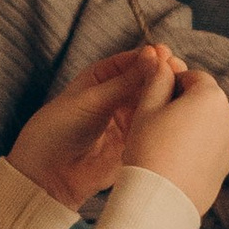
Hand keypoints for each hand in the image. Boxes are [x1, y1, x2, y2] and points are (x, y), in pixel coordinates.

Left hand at [7, 44, 182, 209]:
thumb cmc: (58, 129)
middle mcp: (116, 96)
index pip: (131, 62)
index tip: (165, 55)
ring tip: (179, 92)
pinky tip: (174, 115)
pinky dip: (165, 120)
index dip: (149, 58)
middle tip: (177, 71)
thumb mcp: (92, 99)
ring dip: (167, 96)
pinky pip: (154, 127)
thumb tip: (154, 56)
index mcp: (101, 78)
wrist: (49, 173)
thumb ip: (125, 81)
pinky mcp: (135, 141)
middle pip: (147, 81)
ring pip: (154, 103)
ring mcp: (128, 119)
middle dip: (163, 75)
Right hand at [123, 56, 228, 209]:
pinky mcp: (227, 167)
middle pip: (204, 100)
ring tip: (163, 144)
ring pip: (208, 125)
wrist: (159, 201)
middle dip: (183, 104)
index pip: (193, 76)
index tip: (154, 99)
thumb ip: (157, 79)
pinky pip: (211, 148)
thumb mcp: (147, 107)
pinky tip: (174, 161)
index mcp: (212, 97)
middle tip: (155, 122)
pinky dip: (197, 148)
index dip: (171, 83)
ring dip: (190, 126)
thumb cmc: (149, 149)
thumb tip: (162, 60)